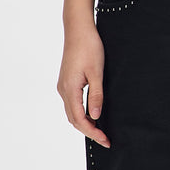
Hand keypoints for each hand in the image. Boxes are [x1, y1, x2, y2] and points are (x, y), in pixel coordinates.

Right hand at [56, 23, 110, 147]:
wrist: (78, 29)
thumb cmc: (89, 47)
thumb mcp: (97, 72)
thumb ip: (96, 95)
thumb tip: (95, 117)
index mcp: (70, 89)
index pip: (80, 120)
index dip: (92, 132)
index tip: (105, 140)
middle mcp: (63, 89)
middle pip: (74, 119)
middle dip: (89, 131)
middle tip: (105, 139)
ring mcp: (63, 85)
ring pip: (72, 111)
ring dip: (84, 123)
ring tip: (100, 129)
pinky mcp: (66, 80)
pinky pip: (72, 102)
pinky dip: (81, 112)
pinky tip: (92, 113)